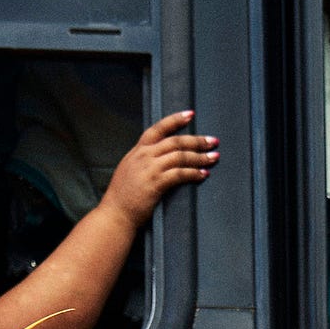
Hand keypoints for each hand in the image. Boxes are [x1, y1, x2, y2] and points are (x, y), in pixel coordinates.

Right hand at [99, 111, 215, 226]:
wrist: (115, 214)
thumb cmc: (122, 196)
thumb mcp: (129, 170)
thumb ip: (143, 160)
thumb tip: (159, 156)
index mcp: (138, 151)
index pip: (158, 129)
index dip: (175, 120)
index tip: (190, 114)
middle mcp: (144, 156)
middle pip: (175, 141)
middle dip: (197, 140)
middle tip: (213, 141)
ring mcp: (150, 169)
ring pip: (180, 156)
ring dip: (200, 157)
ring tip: (214, 157)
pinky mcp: (156, 183)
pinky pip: (180, 174)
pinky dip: (194, 173)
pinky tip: (203, 174)